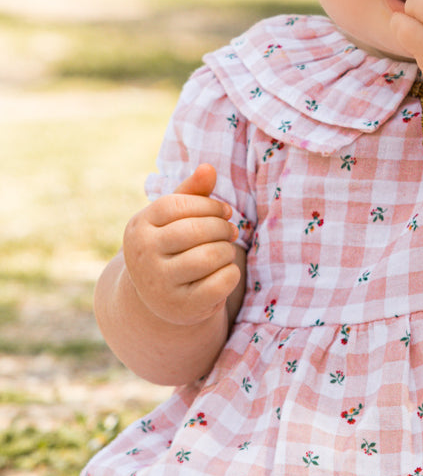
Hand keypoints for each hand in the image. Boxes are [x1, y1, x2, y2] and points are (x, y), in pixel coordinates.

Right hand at [121, 164, 241, 325]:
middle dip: (222, 228)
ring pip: (211, 256)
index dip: (208, 205)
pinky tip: (224, 272)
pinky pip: (221, 282)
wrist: (159, 299)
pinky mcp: (183, 307)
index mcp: (138, 228)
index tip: (224, 211)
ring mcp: (160, 284)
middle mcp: (143, 256)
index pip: (177, 205)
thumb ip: (191, 192)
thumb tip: (209, 168)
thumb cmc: (172, 247)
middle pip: (196, 230)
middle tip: (231, 232)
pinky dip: (231, 274)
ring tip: (225, 251)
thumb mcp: (174, 219)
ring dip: (227, 250)